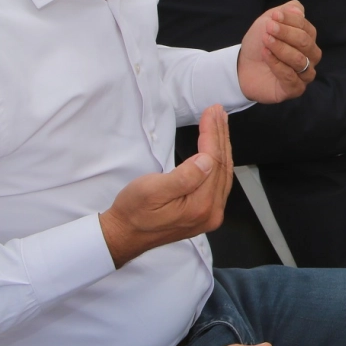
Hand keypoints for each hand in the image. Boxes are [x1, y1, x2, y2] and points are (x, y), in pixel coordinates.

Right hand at [99, 105, 233, 267]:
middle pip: (222, 165)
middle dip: (220, 135)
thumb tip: (207, 160)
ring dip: (221, 144)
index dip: (213, 134)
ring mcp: (211, 213)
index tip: (210, 113)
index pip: (213, 162)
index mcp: (200, 207)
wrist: (123, 235)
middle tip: (217, 111)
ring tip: (220, 122)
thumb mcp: (151, 191)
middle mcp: (212, 212)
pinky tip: (217, 146)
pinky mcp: (205, 211)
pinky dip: (218, 159)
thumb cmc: (132, 212)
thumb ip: (183, 177)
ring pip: (222, 171)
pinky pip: (218, 179)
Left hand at [237, 1, 319, 102]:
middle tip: (268, 29)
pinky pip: (291, 78)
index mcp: (308, 40)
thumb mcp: (269, 21)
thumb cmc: (260, 42)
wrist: (242, 65)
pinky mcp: (295, 89)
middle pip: (305, 43)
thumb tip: (298, 9)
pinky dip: (277, 65)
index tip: (273, 17)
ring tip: (265, 42)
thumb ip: (285, 11)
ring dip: (281, 49)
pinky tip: (266, 56)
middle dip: (286, 34)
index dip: (291, 21)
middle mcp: (310, 57)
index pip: (307, 28)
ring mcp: (304, 75)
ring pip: (300, 61)